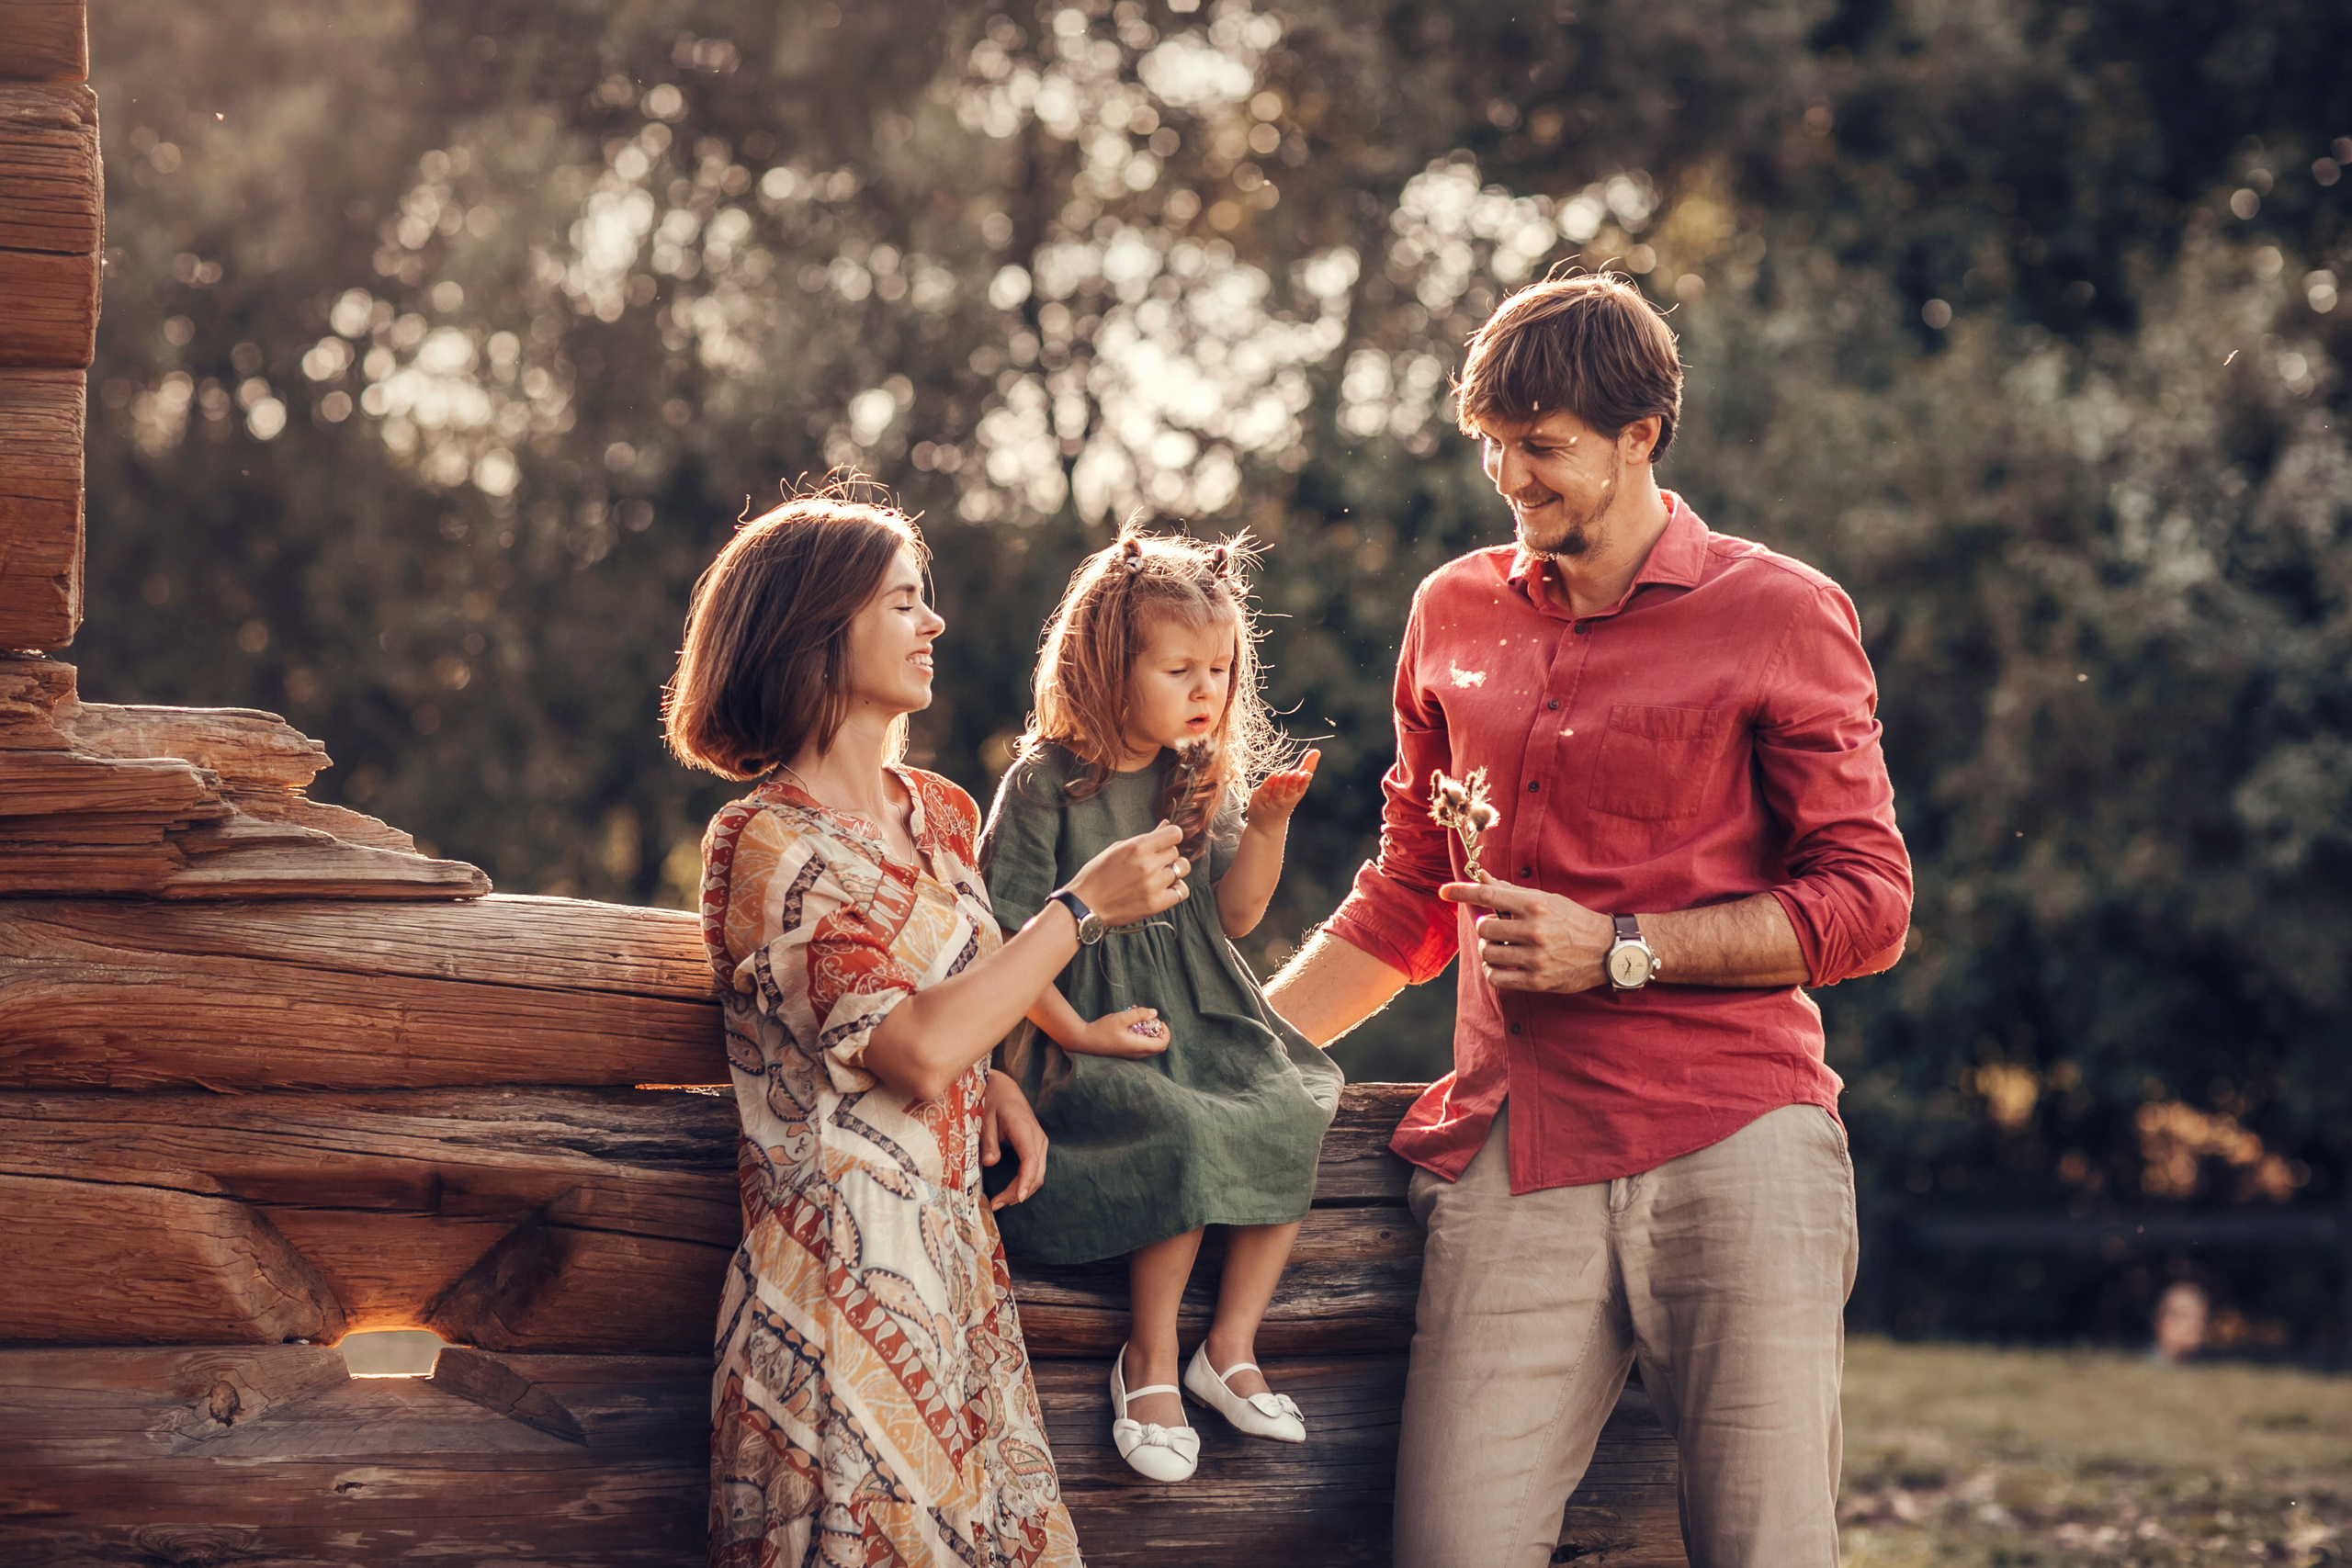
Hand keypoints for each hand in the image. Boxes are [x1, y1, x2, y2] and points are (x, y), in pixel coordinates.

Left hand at [981, 1070, 1048, 1209]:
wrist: (1003, 1088)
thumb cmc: (991, 1101)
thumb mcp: (984, 1119)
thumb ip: (988, 1141)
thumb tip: (989, 1163)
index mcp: (1024, 1129)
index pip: (1030, 1160)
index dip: (1025, 1181)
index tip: (1017, 1198)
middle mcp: (1037, 1138)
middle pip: (1036, 1172)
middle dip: (1019, 1192)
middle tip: (997, 1204)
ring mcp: (1040, 1142)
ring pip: (1039, 1173)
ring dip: (1023, 1190)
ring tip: (1001, 1201)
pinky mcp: (1037, 1146)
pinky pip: (1036, 1169)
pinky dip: (1026, 1183)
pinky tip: (1012, 1192)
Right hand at [1066, 820, 1188, 925]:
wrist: (1085, 904)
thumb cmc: (1097, 875)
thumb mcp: (1117, 849)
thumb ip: (1145, 838)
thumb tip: (1165, 825)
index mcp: (1137, 847)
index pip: (1175, 833)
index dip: (1170, 837)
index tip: (1164, 842)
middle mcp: (1148, 865)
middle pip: (1176, 852)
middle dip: (1166, 855)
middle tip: (1153, 862)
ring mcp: (1154, 885)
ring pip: (1182, 869)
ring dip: (1173, 870)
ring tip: (1160, 875)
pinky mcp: (1156, 904)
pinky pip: (1182, 891)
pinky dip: (1176, 889)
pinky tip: (1165, 888)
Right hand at [1068, 1006, 1170, 1058]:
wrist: (1084, 1041)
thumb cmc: (1102, 1029)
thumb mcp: (1121, 1018)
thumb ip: (1139, 1014)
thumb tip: (1154, 1013)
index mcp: (1137, 1046)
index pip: (1162, 1044)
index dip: (1165, 1033)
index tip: (1159, 1021)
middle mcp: (1136, 1053)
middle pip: (1157, 1046)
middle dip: (1158, 1031)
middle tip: (1151, 1019)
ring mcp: (1131, 1054)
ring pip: (1149, 1045)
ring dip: (1148, 1031)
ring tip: (1138, 1016)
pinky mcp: (1126, 1052)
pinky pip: (1140, 1044)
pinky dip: (1140, 1034)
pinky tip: (1130, 1022)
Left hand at [1245, 749, 1320, 829]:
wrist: (1267, 824)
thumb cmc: (1284, 799)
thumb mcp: (1296, 785)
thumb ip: (1306, 767)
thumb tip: (1316, 752)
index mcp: (1296, 794)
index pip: (1302, 787)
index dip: (1304, 781)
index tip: (1307, 774)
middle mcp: (1286, 798)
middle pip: (1291, 789)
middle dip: (1294, 782)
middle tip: (1296, 773)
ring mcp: (1273, 800)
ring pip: (1278, 791)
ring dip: (1282, 783)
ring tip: (1285, 774)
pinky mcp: (1261, 799)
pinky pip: (1265, 791)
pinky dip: (1268, 784)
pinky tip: (1272, 776)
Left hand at [1440, 875, 1613, 993]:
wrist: (1607, 950)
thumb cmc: (1573, 921)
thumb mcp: (1546, 899)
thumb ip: (1510, 891)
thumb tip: (1481, 875)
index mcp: (1536, 905)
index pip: (1489, 894)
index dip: (1462, 891)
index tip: (1444, 891)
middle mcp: (1534, 929)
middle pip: (1484, 928)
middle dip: (1486, 928)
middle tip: (1498, 929)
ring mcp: (1536, 957)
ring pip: (1488, 953)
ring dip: (1488, 951)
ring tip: (1500, 948)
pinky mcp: (1537, 980)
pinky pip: (1497, 977)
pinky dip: (1492, 971)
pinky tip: (1500, 966)